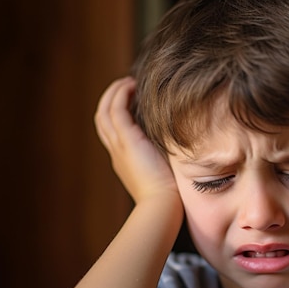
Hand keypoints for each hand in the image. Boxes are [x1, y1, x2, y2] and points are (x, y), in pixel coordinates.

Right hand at [95, 77, 178, 203]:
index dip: (118, 115)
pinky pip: (116, 110)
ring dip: (114, 93)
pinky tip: (133, 85)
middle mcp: (117, 153)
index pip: (113, 133)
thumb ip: (168, 159)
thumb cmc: (170, 196)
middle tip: (126, 86)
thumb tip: (186, 148)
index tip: (132, 101)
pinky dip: (121, 95)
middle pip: (102, 120)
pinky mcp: (126, 140)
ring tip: (128, 81)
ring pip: (105, 112)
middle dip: (111, 100)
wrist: (162, 206)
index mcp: (125, 162)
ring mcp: (119, 146)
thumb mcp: (167, 174)